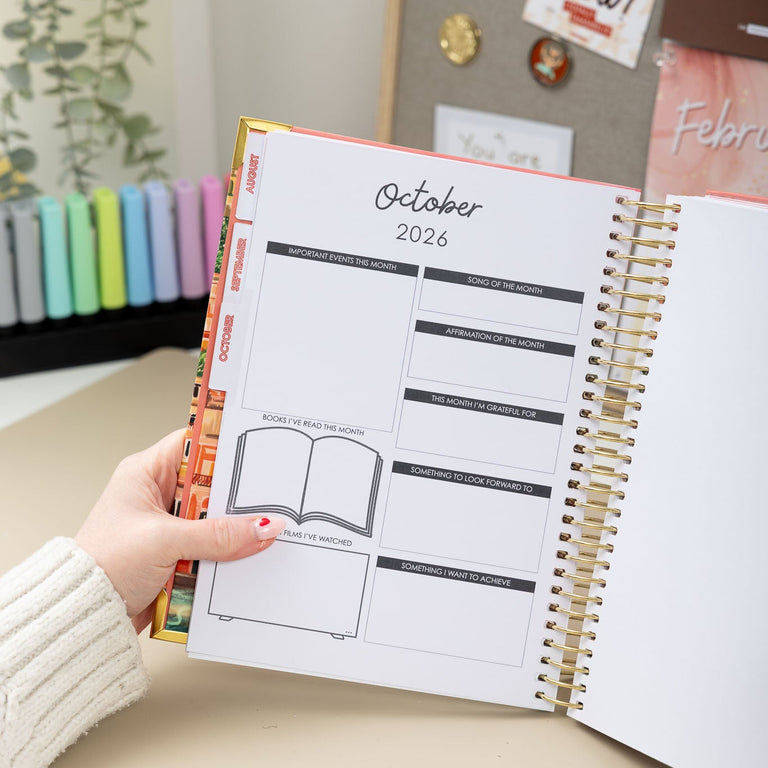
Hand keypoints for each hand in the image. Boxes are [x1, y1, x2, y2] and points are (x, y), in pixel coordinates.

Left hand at [75, 429, 284, 632]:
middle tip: (263, 499)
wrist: (85, 616)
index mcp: (146, 473)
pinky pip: (212, 545)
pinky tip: (240, 556)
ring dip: (231, 529)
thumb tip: (262, 528)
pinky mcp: (176, 553)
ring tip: (252, 532)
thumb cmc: (102, 566)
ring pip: (215, 518)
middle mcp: (158, 495)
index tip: (256, 449)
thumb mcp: (165, 541)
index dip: (224, 444)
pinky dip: (225, 552)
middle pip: (212, 484)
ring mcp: (168, 526)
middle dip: (235, 496)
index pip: (194, 443)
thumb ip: (218, 534)